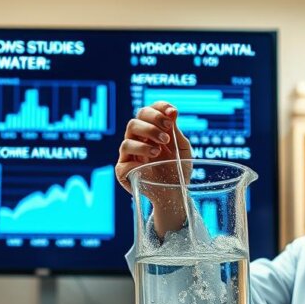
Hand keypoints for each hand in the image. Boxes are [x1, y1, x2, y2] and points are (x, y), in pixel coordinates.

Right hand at [116, 102, 193, 236]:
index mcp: (151, 131)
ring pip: (129, 136)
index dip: (159, 108)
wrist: (174, 195)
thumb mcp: (182, 149)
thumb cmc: (178, 171)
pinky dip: (138, 155)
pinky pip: (125, 156)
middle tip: (167, 134)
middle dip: (153, 122)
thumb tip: (172, 112)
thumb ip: (175, 131)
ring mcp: (129, 154)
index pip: (149, 111)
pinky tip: (150, 162)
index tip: (173, 113)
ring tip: (159, 151)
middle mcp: (138, 139)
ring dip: (146, 139)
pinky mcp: (123, 169)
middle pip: (137, 119)